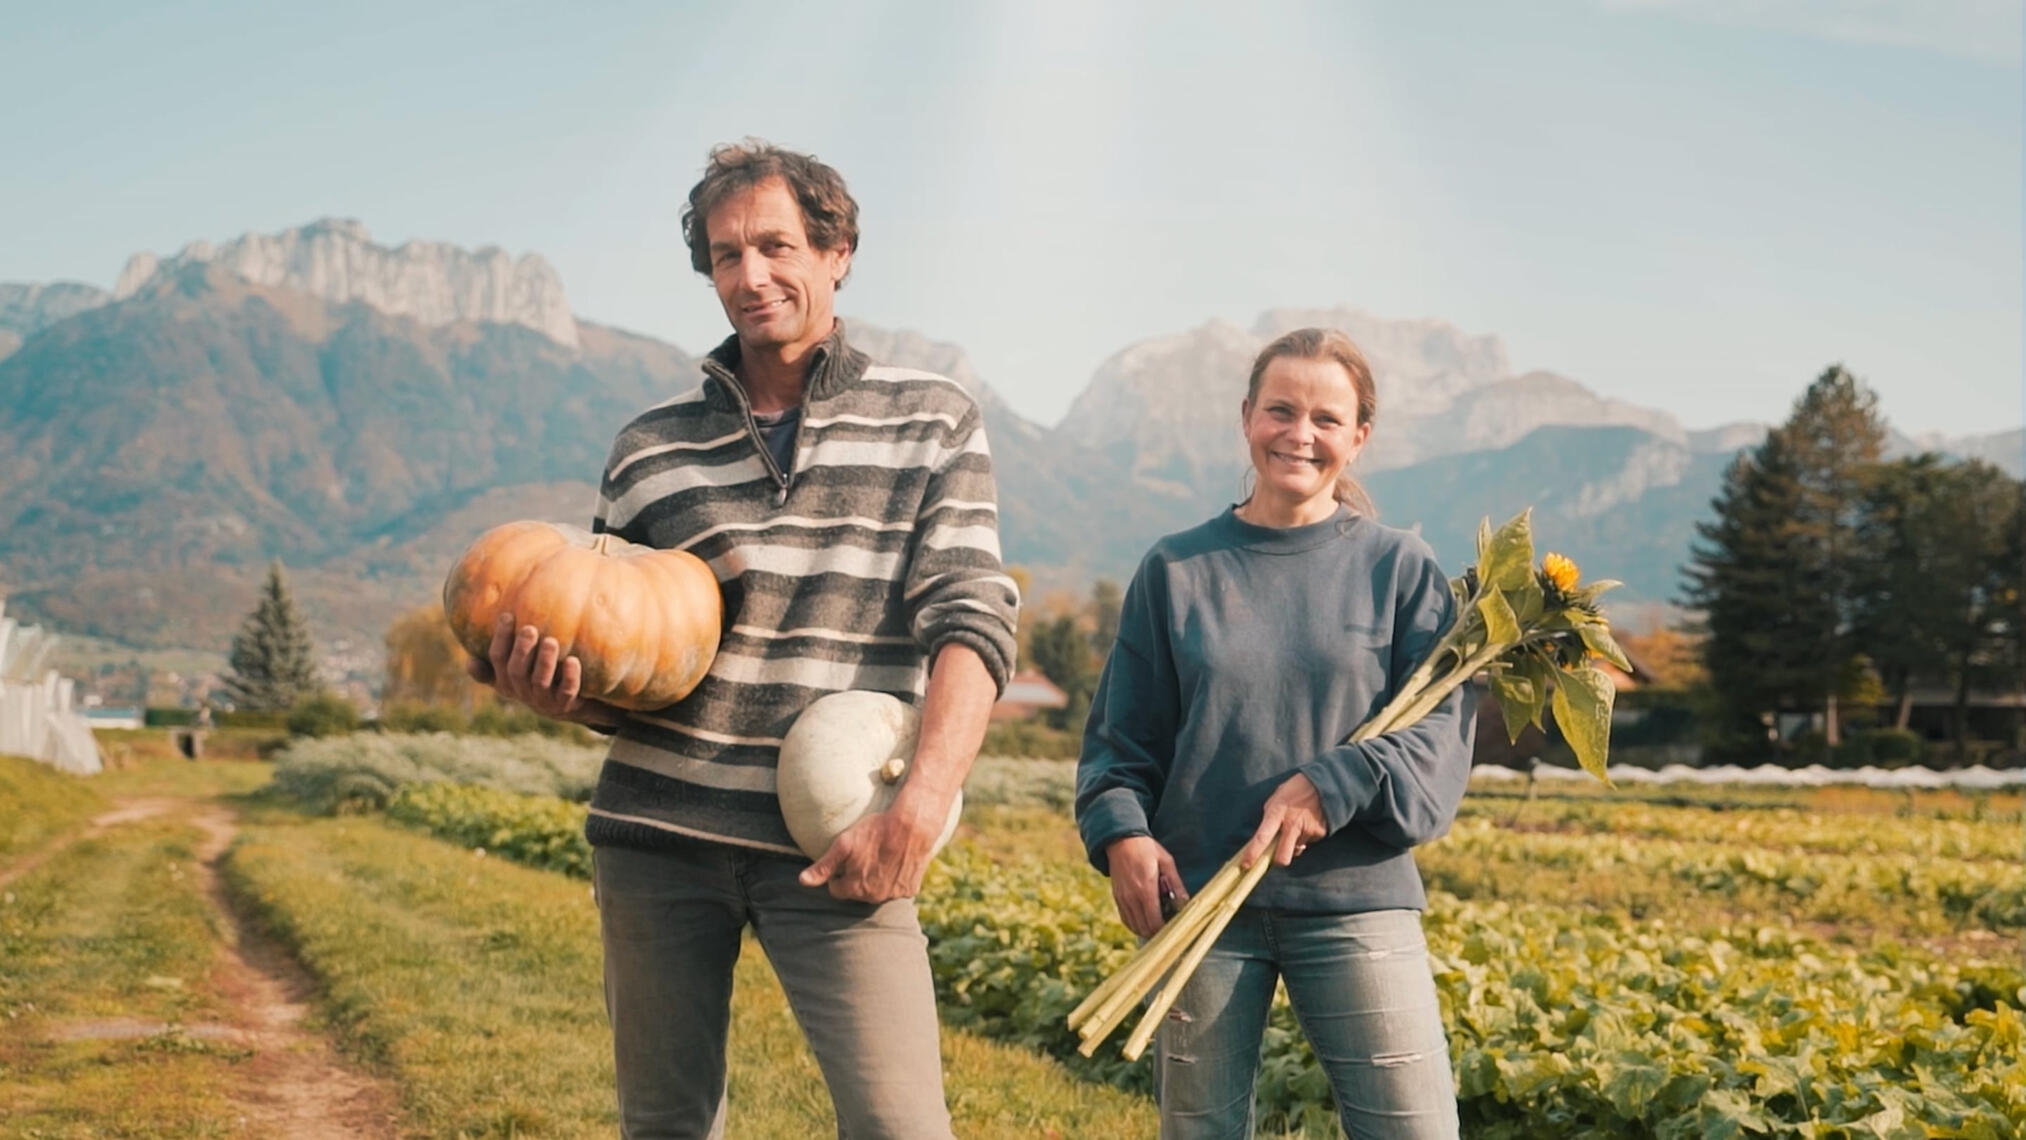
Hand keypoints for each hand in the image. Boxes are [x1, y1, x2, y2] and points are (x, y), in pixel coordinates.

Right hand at [470, 612, 621, 727]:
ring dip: (544, 662)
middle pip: (516, 671)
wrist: (568, 702)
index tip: (508, 616)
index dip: (500, 638)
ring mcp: (542, 700)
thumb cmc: (538, 673)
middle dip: (522, 650)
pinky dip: (569, 677)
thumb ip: (500, 652)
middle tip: (530, 629)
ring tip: (551, 642)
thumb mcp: (516, 665)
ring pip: (540, 682)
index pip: (497, 658)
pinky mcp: (564, 705)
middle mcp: (521, 691)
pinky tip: (572, 661)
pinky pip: (566, 692)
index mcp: (505, 679)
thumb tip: (479, 632)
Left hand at [797, 793, 947, 902]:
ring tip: (879, 856)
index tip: (846, 858)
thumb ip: (823, 866)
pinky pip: (896, 888)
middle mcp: (874, 897)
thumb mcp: (844, 845)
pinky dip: (894, 879)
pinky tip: (895, 861)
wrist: (912, 826)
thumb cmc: (875, 831)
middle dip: (857, 877)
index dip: (838, 873)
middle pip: (856, 891)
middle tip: (863, 854)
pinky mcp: (909, 889)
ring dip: (875, 879)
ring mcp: (893, 895)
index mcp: (855, 888)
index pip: (836, 889)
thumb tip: (802, 881)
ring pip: (876, 891)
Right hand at [1104, 835, 1187, 939]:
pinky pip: (1126, 919)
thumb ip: (1176, 883)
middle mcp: (1132, 897)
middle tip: (1168, 926)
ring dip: (1147, 930)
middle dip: (1158, 932)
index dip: (1165, 929)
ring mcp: (1123, 898)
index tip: (1174, 927)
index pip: (1154, 921)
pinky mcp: (1117, 897)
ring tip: (1158, 924)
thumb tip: (1185, 901)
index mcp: (1146, 888)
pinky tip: (1145, 921)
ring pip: (1134, 926)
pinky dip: (1136, 925)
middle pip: (1145, 928)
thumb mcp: (1166, 861)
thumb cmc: (1146, 849)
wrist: (1121, 840)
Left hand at [1240, 772, 1326, 869]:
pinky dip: (1305, 836)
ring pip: (1296, 849)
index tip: (1246, 865)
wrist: (1326, 784)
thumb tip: (1266, 839)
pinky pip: (1308, 842)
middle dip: (1278, 860)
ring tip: (1297, 824)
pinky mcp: (1320, 833)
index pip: (1262, 837)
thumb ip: (1270, 819)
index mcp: (1277, 813)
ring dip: (1293, 842)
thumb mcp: (1276, 799)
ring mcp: (1307, 830)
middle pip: (1282, 857)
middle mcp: (1292, 824)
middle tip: (1276, 855)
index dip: (1253, 853)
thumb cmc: (1295, 790)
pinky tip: (1307, 822)